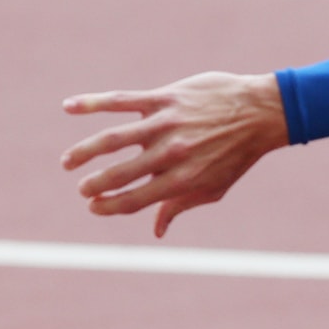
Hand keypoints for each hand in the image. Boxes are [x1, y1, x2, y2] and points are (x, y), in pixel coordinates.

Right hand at [59, 71, 288, 236]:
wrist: (260, 112)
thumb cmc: (236, 154)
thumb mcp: (214, 188)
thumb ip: (180, 206)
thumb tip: (156, 230)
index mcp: (182, 180)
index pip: (136, 199)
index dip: (110, 206)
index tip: (94, 206)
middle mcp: (171, 153)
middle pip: (121, 173)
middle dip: (95, 184)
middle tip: (81, 189)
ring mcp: (165, 124)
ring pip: (113, 139)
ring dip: (85, 152)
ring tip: (68, 163)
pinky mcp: (164, 98)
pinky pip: (121, 101)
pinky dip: (92, 103)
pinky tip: (68, 107)